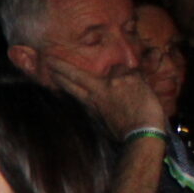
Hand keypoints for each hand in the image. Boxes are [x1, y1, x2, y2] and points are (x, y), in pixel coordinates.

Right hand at [46, 56, 164, 138]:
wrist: (143, 133)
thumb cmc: (125, 132)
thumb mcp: (104, 121)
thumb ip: (98, 105)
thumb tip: (94, 96)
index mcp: (93, 102)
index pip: (72, 87)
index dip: (61, 78)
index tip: (51, 69)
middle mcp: (100, 89)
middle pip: (77, 75)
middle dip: (62, 67)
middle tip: (50, 59)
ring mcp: (114, 81)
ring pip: (117, 69)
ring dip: (124, 77)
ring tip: (135, 93)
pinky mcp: (130, 77)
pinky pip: (134, 72)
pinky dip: (139, 80)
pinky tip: (144, 93)